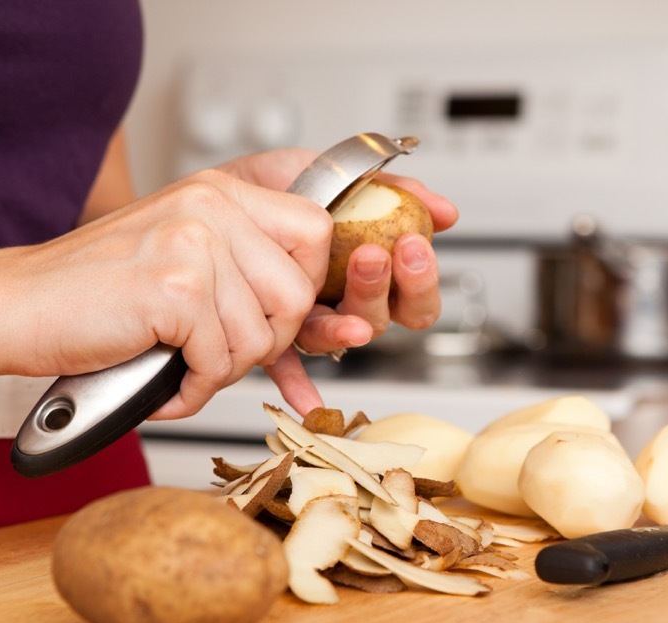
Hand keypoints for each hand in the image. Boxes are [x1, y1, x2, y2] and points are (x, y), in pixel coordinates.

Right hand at [0, 166, 332, 419]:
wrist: (15, 305)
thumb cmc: (95, 291)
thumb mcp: (180, 251)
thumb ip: (243, 260)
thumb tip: (312, 302)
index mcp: (221, 192)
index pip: (315, 231)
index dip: (305, 284)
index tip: (271, 313)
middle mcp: (212, 207)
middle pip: (298, 292)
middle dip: (268, 340)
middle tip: (221, 351)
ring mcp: (194, 244)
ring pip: (261, 335)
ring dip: (224, 369)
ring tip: (182, 364)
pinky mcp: (175, 289)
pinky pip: (220, 361)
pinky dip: (194, 389)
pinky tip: (165, 382)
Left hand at [222, 150, 458, 411]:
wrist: (224, 192)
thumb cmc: (284, 189)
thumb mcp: (341, 175)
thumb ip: (395, 190)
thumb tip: (444, 211)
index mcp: (371, 274)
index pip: (415, 298)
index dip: (421, 279)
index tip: (414, 245)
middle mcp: (346, 305)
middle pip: (384, 319)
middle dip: (385, 290)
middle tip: (377, 255)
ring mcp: (311, 321)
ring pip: (340, 338)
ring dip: (346, 323)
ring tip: (331, 291)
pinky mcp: (274, 334)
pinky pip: (287, 367)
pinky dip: (297, 386)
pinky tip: (308, 401)